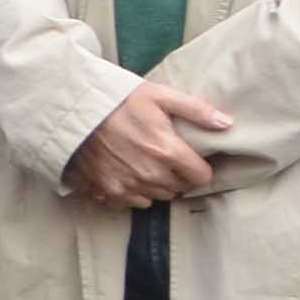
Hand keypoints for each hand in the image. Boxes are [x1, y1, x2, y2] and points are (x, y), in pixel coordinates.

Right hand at [67, 80, 232, 208]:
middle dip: (178, 176)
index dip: (200, 167)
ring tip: (147, 165)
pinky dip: (134, 192)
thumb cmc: (117, 100)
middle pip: (179, 189)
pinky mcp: (107, 192)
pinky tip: (127, 174)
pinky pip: (132, 202)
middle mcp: (150, 174)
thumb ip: (196, 110)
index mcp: (168, 152)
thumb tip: (228, 124)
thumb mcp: (159, 96)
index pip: (201, 177)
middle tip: (167, 158)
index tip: (191, 158)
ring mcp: (127, 186)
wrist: (71, 111)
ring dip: (157, 185)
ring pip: (157, 197)